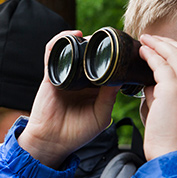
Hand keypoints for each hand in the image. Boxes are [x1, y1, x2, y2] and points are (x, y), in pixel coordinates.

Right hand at [18, 30, 119, 168]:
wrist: (52, 141)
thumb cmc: (77, 133)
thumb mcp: (101, 116)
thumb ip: (110, 97)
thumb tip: (120, 77)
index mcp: (95, 89)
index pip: (106, 66)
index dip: (114, 56)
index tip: (125, 48)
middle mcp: (81, 80)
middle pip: (91, 55)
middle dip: (100, 45)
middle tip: (111, 39)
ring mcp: (66, 75)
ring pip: (75, 50)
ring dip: (84, 40)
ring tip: (94, 38)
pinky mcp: (51, 75)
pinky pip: (53, 52)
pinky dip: (61, 39)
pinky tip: (74, 35)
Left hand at [138, 34, 176, 159]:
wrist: (176, 161)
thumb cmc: (172, 147)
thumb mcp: (176, 120)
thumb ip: (165, 99)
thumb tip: (149, 85)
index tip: (166, 49)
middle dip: (170, 44)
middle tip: (153, 39)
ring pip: (176, 56)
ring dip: (159, 45)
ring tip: (145, 41)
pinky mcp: (175, 91)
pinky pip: (161, 65)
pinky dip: (151, 55)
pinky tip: (142, 52)